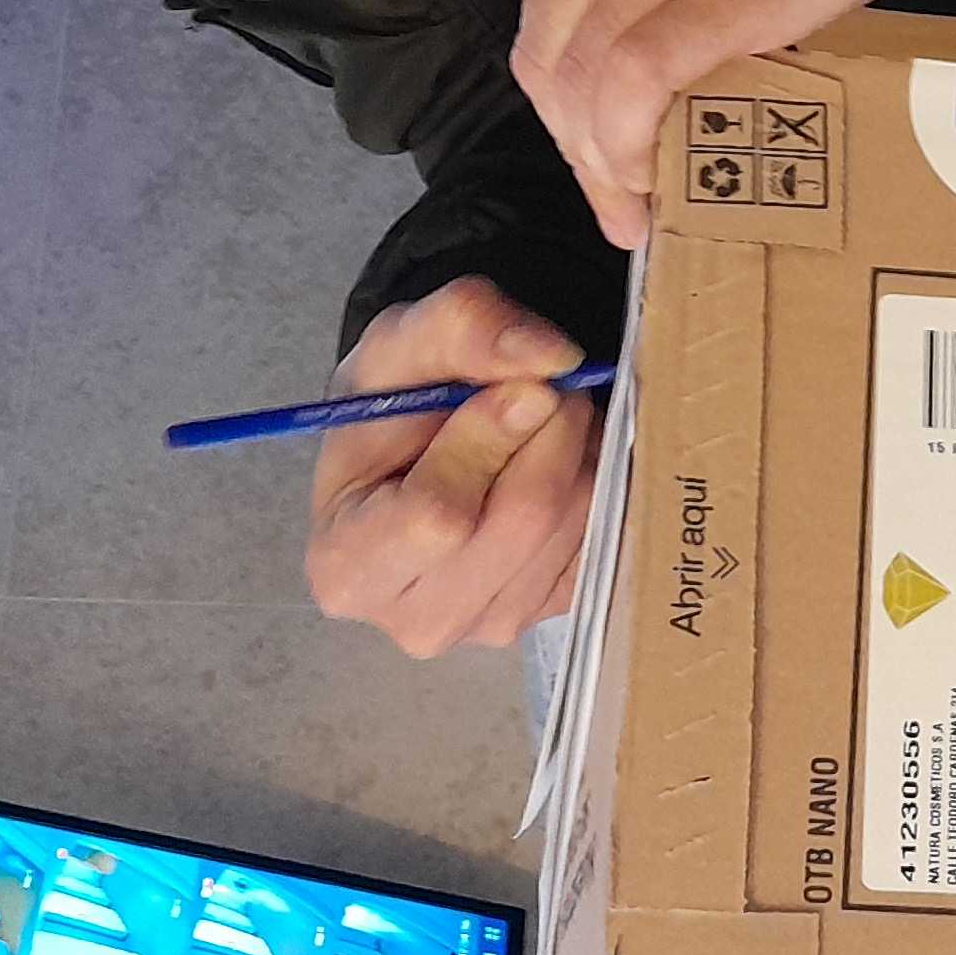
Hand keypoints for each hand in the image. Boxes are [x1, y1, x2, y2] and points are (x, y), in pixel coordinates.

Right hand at [305, 278, 601, 657]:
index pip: (437, 516)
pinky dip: (602, 483)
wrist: (424, 439)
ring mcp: (492, 626)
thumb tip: (550, 360)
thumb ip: (463, 328)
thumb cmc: (394, 402)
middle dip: (550, 432)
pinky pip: (609, 537)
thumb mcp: (402, 341)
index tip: (516, 388)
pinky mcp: (555, 613)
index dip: (485, 440)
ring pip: (577, 524)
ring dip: (582, 451)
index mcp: (347, 566)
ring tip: (549, 422)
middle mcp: (415, 619)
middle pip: (522, 520)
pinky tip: (566, 461)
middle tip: (546, 387)